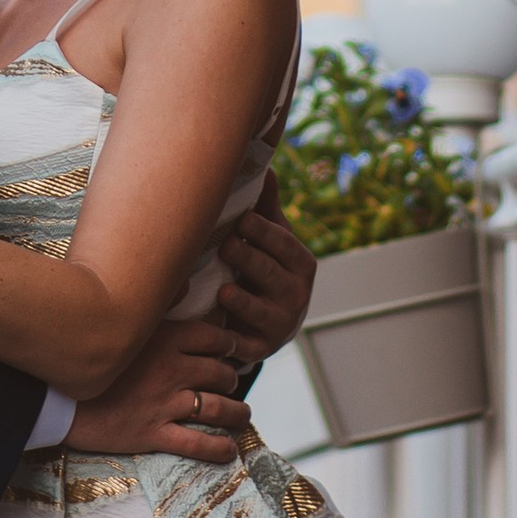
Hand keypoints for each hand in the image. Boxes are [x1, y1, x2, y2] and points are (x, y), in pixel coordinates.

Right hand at [66, 319, 251, 463]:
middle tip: (232, 383)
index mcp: (165, 339)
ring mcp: (164, 403)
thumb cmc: (83, 351)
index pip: (214, 338)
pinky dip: (218, 448)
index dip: (229, 345)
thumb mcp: (122, 319)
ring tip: (242, 417)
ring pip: (217, 409)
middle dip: (232, 379)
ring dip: (236, 413)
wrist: (52, 392)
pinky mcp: (152, 433)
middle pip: (220, 373)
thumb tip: (187, 282)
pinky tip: (228, 450)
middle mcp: (172, 370)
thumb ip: (159, 302)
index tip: (231, 350)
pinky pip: (197, 443)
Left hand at [213, 172, 315, 360]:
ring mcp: (280, 325)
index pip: (283, 244)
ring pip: (260, 312)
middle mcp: (296, 295)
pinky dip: (230, 341)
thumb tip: (267, 168)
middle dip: (248, 259)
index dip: (264, 232)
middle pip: (270, 274)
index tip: (242, 219)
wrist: (270, 326)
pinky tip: (216, 333)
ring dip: (242, 301)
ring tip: (224, 291)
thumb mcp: (272, 243)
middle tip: (225, 246)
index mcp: (301, 264)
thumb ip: (268, 210)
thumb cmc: (266, 270)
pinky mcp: (259, 349)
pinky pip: (244, 346)